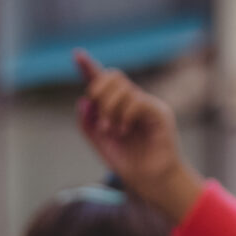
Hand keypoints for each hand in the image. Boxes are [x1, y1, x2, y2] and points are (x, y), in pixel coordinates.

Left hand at [74, 51, 200, 221]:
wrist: (151, 181)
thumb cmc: (129, 163)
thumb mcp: (100, 144)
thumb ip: (88, 124)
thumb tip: (83, 102)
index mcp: (117, 106)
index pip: (103, 81)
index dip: (89, 67)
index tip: (77, 55)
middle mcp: (132, 101)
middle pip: (112, 76)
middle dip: (98, 92)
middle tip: (99, 119)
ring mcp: (146, 105)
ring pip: (122, 88)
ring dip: (109, 110)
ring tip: (112, 131)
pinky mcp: (159, 112)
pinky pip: (136, 101)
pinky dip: (124, 115)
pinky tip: (123, 131)